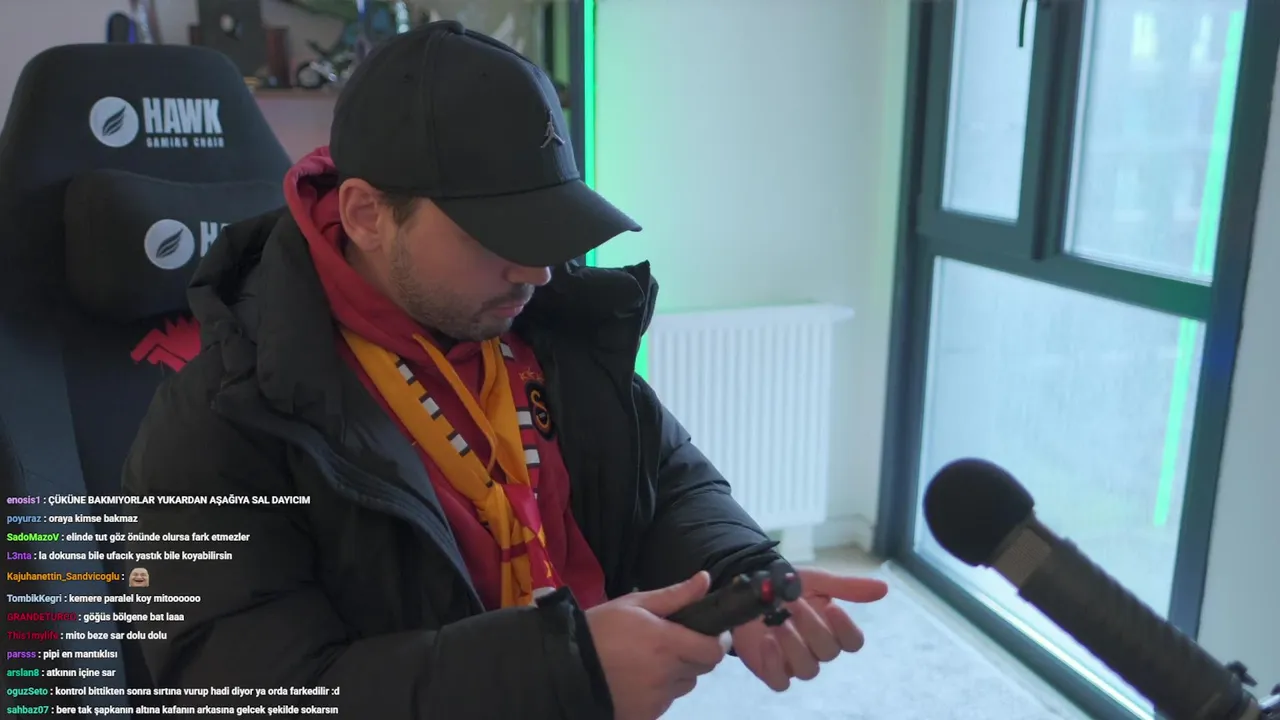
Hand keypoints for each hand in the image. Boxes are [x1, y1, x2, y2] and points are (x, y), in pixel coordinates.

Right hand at [586, 571, 727, 719]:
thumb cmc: (600, 629)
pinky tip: (638, 679)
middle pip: (703, 668)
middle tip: (674, 642)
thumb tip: (705, 579)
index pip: (714, 650)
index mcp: (667, 643)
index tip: (709, 632)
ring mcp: (658, 699)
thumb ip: (675, 596)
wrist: (566, 667)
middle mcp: (667, 674)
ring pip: (684, 685)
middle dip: (696, 653)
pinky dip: (659, 690)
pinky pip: (665, 701)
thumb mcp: (634, 604)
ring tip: (651, 661)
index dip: (717, 641)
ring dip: (677, 673)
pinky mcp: (647, 716)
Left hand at [730, 568, 887, 690]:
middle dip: (812, 627)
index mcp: (832, 628)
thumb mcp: (816, 580)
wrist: (749, 586)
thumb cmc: (785, 585)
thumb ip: (847, 587)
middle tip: (793, 604)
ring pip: (807, 670)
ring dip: (793, 645)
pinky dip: (775, 663)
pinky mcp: (770, 670)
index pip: (853, 642)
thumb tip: (884, 588)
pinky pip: (780, 682)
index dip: (846, 629)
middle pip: (828, 653)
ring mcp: (794, 663)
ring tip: (777, 622)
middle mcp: (816, 649)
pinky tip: (767, 640)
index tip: (831, 607)